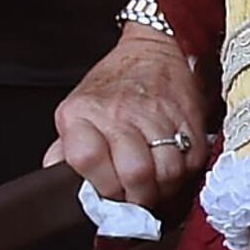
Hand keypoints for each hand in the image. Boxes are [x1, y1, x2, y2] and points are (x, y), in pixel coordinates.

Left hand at [48, 26, 206, 207]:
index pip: (87, 160)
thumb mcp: (75, 109)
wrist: (154, 48)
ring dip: (163, 189)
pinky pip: (194, 158)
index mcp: (82, 114)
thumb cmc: (112, 84)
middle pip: (135, 173)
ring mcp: (158, 113)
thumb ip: (65, 148)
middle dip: (137, 198)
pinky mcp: (190, 115)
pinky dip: (185, 173)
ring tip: (155, 187)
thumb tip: (56, 185)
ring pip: (168, 171)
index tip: (107, 199)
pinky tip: (174, 169)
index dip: (100, 188)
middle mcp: (119, 113)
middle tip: (135, 201)